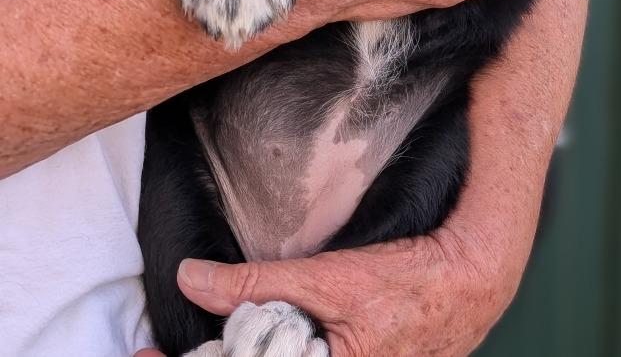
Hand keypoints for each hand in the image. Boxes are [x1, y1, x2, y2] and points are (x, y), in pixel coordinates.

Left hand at [168, 214, 530, 356]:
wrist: (469, 281)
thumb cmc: (408, 283)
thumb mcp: (329, 278)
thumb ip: (258, 284)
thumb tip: (194, 278)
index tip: (144, 355)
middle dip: (215, 354)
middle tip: (162, 349)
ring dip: (246, 350)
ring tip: (215, 342)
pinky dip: (275, 354)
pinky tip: (260, 342)